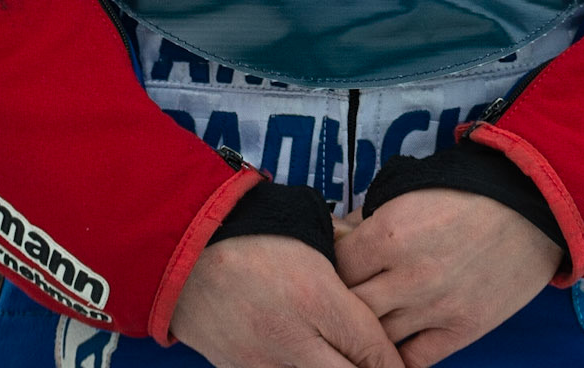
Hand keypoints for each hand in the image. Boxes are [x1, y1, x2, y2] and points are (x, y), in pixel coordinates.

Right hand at [171, 233, 403, 367]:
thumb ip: (346, 256)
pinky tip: (308, 361)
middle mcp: (291, 336)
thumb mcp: (310, 230)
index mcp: (314, 294)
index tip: (399, 367)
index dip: (392, 364)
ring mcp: (263, 362)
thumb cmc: (253, 228)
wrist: (184, 246)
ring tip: (343, 363)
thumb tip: (374, 272)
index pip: (370, 347)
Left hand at [335, 189, 562, 367]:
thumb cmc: (469, 189)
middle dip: (346, 300)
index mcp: (390, 233)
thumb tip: (338, 238)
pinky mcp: (462, 330)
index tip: (339, 264)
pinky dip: (399, 356)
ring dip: (372, 328)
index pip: (337, 267)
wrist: (532, 204)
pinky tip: (394, 345)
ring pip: (379, 336)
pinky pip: (415, 360)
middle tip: (350, 294)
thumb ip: (371, 218)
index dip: (333, 266)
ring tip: (371, 319)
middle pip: (352, 306)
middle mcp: (408, 275)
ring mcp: (435, 307)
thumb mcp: (411, 188)